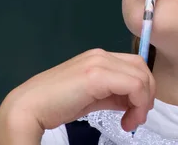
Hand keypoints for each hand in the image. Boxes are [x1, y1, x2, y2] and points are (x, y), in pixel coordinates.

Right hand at [0, 49, 155, 143]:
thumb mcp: (91, 98)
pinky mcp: (97, 75)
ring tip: (131, 121)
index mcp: (99, 57)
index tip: (136, 112)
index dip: (143, 88)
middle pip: (142, 68)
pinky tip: (127, 121)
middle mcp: (101, 55)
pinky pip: (134, 85)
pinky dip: (138, 103)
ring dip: (143, 102)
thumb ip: (112, 96)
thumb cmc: (56, 104)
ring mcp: (99, 62)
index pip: (135, 65)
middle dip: (147, 94)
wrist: (30, 107)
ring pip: (141, 76)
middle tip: (138, 117)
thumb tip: (131, 101)